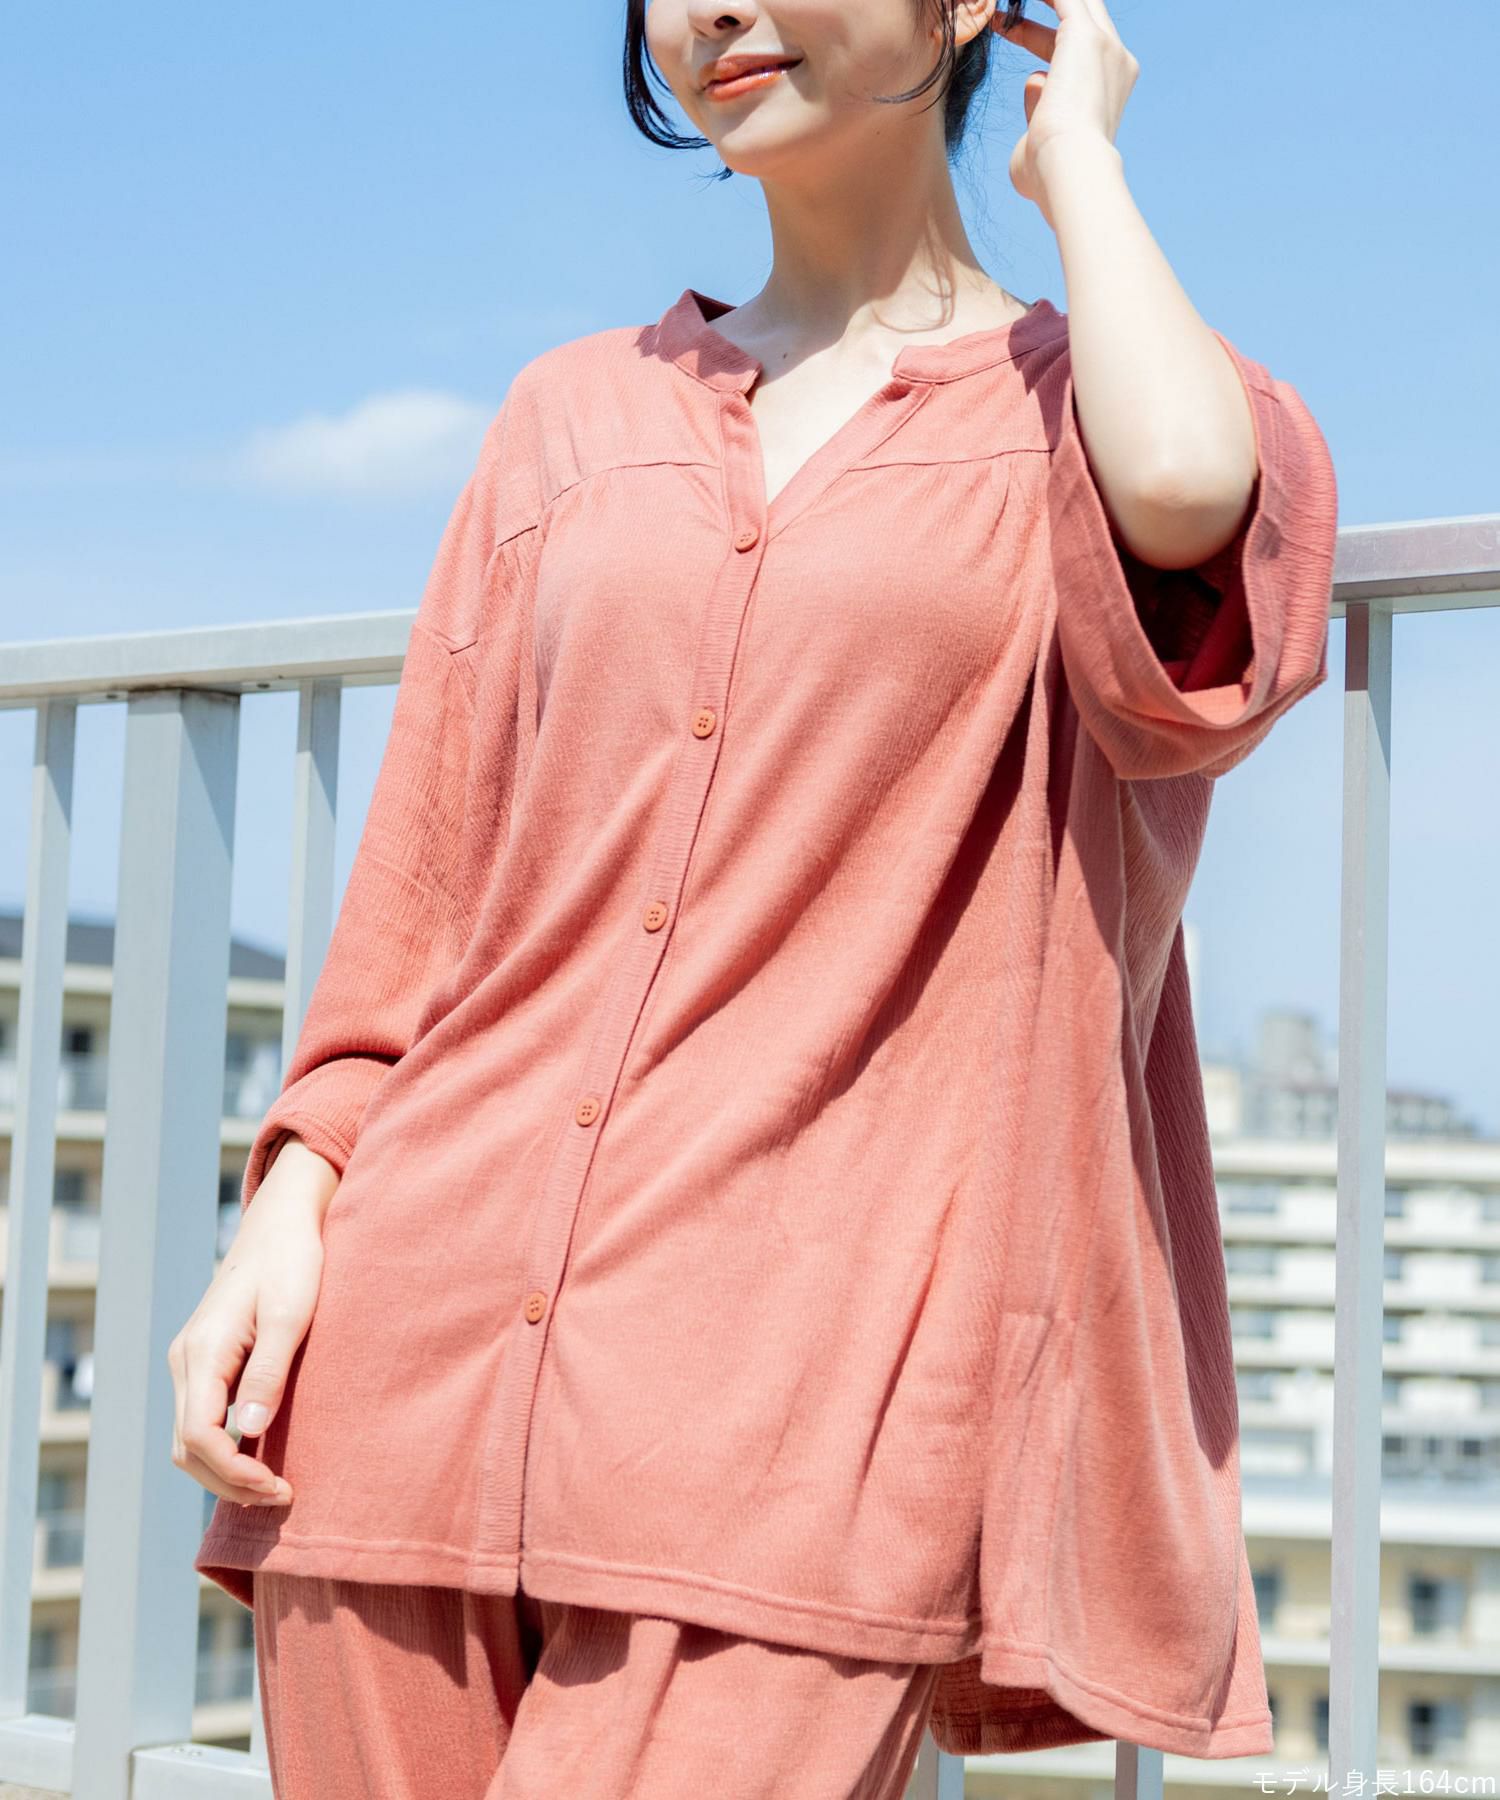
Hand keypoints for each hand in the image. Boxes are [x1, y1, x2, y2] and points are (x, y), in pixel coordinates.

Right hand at [167, 1148, 334, 1508]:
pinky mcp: (207, 1359)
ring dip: (224, 1470)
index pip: (199, 1436)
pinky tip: (260, 1457)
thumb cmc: (295, 1260)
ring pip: (189, 1437)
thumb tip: (250, 1433)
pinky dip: (223, 1448)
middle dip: (229, 1482)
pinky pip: (201, 1417)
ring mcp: (192, 1360)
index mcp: (203, 1351)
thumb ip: (269, 1372)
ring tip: (272, 1487)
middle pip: (187, 1447)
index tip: (279, 1487)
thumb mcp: (292, 1315)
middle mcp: (186, 1360)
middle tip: (282, 1497)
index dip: (234, 1473)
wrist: (285, 1220)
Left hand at [992, 0, 1137, 228]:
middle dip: (1044, 13)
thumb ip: (1036, 117)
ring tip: (1009, 4)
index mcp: (1108, 91)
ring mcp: (1105, 47)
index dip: (1039, 40)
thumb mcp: (1038, 144)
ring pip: (1077, 2)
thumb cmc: (1049, 173)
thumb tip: (1034, 94)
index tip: (1010, 34)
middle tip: (1005, 16)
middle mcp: (1115, 64)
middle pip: (1083, 17)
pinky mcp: (1087, 36)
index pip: (1076, 52)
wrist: (1066, 168)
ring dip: (1045, 0)